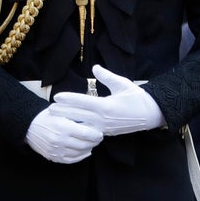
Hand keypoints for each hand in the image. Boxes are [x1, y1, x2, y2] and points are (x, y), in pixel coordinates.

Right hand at [25, 108, 102, 163]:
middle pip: (84, 145)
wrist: (29, 126)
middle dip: (94, 143)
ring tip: (91, 144)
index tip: (100, 133)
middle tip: (98, 139)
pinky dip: (80, 157)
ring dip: (88, 149)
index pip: (86, 134)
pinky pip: (71, 160)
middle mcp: (60, 140)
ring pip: (79, 154)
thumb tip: (94, 123)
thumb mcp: (61, 111)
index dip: (96, 135)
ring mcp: (56, 150)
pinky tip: (85, 152)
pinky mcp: (54, 157)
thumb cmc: (47, 116)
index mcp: (63, 127)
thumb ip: (76, 117)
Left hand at [50, 65, 164, 136]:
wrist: (150, 114)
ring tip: (55, 120)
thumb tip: (95, 67)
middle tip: (49, 109)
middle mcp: (103, 119)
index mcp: (106, 105)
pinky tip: (69, 128)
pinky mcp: (105, 133)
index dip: (68, 99)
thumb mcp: (123, 84)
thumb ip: (107, 76)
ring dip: (68, 122)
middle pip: (78, 115)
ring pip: (81, 126)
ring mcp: (103, 128)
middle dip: (63, 112)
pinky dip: (78, 129)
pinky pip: (88, 132)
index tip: (56, 97)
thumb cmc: (137, 97)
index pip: (83, 101)